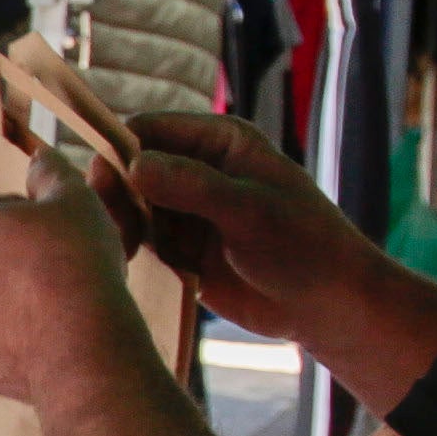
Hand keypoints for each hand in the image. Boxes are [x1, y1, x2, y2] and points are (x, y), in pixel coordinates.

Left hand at [0, 167, 136, 407]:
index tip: (58, 230)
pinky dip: (15, 337)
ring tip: (55, 299)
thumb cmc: (76, 262)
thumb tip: (41, 157)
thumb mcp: (74, 197)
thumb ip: (51, 171)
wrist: (82, 346)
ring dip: (12, 295)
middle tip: (60, 264)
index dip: (30, 215)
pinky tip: (47, 334)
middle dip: (15, 256)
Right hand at [118, 109, 384, 346]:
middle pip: (130, 168)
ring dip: (121, 226)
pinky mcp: (181, 250)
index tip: (110, 187)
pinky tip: (131, 267)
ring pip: (130, 207)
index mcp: (219, 142)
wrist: (327, 305)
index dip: (122, 151)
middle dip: (117, 194)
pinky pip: (140, 243)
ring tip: (127, 252)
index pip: (149, 130)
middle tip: (118, 228)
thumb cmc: (303, 246)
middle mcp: (197, 170)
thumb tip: (133, 166)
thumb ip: (192, 185)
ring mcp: (187, 211)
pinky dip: (130, 252)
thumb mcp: (250, 210)